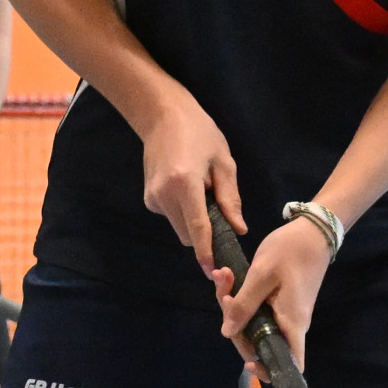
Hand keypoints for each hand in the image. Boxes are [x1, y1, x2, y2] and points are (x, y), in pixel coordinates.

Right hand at [138, 91, 243, 272]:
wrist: (161, 115)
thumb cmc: (199, 132)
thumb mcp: (223, 161)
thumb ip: (230, 198)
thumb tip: (238, 229)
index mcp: (185, 184)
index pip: (198, 228)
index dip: (207, 252)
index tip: (213, 271)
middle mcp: (165, 195)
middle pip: (188, 234)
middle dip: (205, 234)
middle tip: (219, 212)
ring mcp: (153, 198)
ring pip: (180, 227)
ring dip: (194, 222)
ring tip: (201, 191)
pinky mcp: (149, 199)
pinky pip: (172, 216)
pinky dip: (183, 211)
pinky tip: (186, 186)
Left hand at [215, 215, 334, 372]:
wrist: (313, 231)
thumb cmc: (291, 251)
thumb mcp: (262, 275)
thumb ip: (244, 305)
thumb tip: (227, 332)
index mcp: (291, 323)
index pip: (289, 364)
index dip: (269, 371)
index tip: (248, 362)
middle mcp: (290, 324)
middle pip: (260, 344)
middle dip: (235, 325)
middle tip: (223, 293)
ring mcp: (285, 314)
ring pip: (255, 325)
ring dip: (235, 306)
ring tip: (224, 277)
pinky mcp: (280, 303)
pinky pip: (257, 311)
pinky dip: (242, 299)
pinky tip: (229, 278)